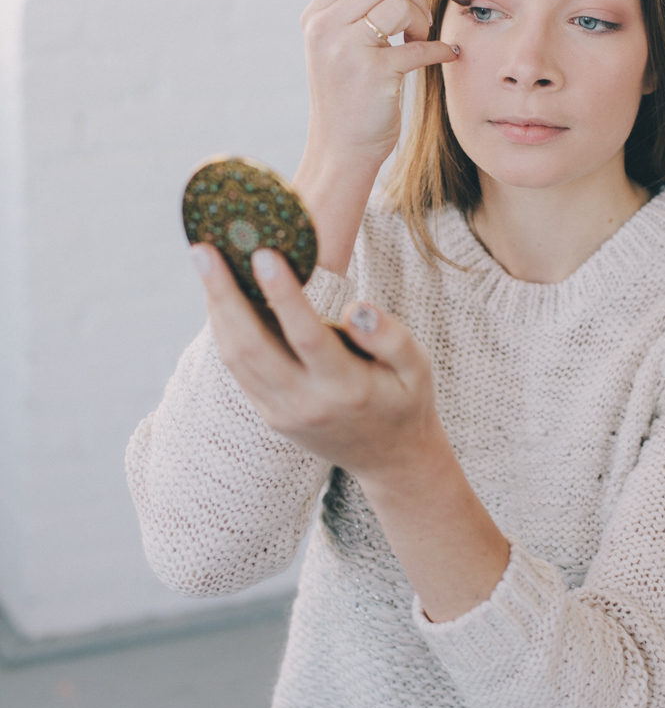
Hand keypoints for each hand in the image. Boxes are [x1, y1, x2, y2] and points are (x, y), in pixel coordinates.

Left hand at [193, 243, 441, 479]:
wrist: (389, 459)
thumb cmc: (405, 399)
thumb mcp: (418, 368)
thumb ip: (390, 337)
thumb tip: (357, 307)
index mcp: (347, 389)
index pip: (308, 337)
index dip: (285, 295)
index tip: (264, 253)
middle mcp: (306, 403)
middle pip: (253, 347)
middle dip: (224, 295)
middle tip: (203, 248)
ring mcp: (281, 412)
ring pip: (235, 358)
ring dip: (215, 308)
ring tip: (204, 259)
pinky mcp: (268, 414)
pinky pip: (237, 368)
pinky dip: (222, 328)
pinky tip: (217, 294)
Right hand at [300, 0, 457, 170]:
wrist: (341, 149)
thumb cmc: (349, 97)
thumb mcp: (336, 48)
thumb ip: (355, 11)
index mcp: (316, 17)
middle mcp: (325, 28)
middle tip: (420, 19)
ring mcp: (347, 50)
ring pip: (399, 3)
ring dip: (422, 18)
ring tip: (421, 38)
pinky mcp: (374, 73)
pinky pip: (420, 46)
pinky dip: (441, 49)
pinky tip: (446, 55)